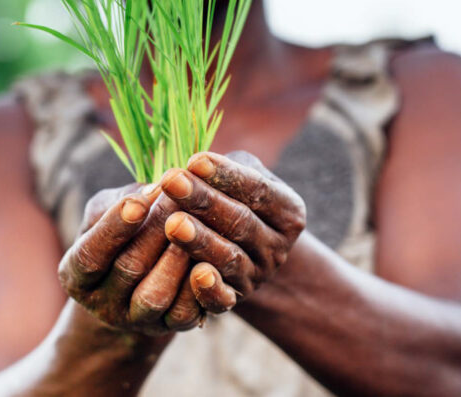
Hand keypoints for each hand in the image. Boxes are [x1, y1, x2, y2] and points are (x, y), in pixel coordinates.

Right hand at [57, 184, 202, 335]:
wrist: (142, 276)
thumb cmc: (122, 231)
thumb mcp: (108, 212)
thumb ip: (121, 200)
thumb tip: (153, 191)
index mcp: (77, 277)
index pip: (90, 256)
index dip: (113, 229)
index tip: (138, 202)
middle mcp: (103, 305)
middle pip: (128, 270)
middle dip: (155, 231)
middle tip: (178, 198)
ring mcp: (137, 320)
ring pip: (156, 295)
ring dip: (177, 257)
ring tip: (193, 224)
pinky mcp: (170, 327)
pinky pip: (185, 313)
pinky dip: (199, 285)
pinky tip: (208, 256)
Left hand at [160, 151, 305, 313]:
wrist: (245, 251)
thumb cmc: (236, 200)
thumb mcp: (243, 178)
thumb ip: (226, 171)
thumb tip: (192, 166)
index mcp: (288, 211)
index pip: (258, 190)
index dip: (226, 175)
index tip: (194, 160)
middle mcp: (277, 247)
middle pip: (241, 222)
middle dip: (204, 201)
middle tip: (172, 181)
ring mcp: (257, 276)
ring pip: (230, 258)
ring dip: (201, 240)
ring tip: (173, 223)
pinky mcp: (235, 299)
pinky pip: (223, 299)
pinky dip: (210, 289)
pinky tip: (195, 274)